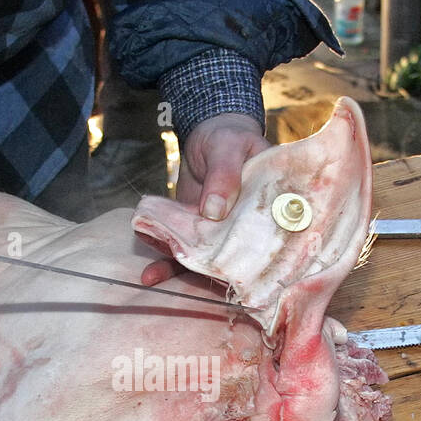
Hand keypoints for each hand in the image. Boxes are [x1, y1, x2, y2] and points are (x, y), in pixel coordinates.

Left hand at [142, 112, 268, 286]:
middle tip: (192, 285)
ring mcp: (221, 234)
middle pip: (235, 259)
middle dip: (212, 275)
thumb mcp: (228, 147)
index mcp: (270, 210)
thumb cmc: (228, 137)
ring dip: (181, 271)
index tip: (239, 279)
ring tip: (155, 279)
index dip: (257, 264)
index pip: (269, 242)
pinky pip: (185, 250)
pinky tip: (150, 273)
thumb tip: (214, 211)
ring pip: (206, 260)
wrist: (208, 135)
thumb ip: (224, 175)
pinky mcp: (198, 233)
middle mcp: (248, 229)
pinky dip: (166, 261)